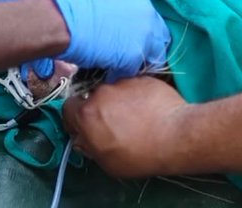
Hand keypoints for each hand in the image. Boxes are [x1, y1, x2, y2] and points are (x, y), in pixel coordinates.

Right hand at [37, 0, 170, 79]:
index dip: (149, 40)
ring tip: (118, 65)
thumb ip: (130, 21)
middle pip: (160, 44)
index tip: (138, 47)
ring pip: (149, 59)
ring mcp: (145, 36)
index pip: (158, 28)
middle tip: (131, 60)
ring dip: (136, 65)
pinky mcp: (136, 56)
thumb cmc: (84, 15)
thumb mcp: (114, 9)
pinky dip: (122, 73)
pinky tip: (109, 69)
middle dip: (148, 53)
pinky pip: (133, 72)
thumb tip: (133, 37)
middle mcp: (150, 17)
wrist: (71, 24)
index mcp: (144, 2)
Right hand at [63, 76, 186, 178]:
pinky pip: (133, 87)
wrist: (173, 135)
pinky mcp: (142, 78)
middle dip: (100, 111)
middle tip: (114, 126)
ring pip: (115, 91)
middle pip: (93, 99)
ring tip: (136, 118)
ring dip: (120, 102)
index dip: (74, 118)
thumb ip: (89, 147)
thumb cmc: (138, 155)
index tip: (83, 127)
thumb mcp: (107, 163)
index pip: (68, 107)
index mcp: (87, 114)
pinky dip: (137, 96)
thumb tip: (83, 139)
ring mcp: (122, 82)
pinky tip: (149, 110)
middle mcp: (101, 93)